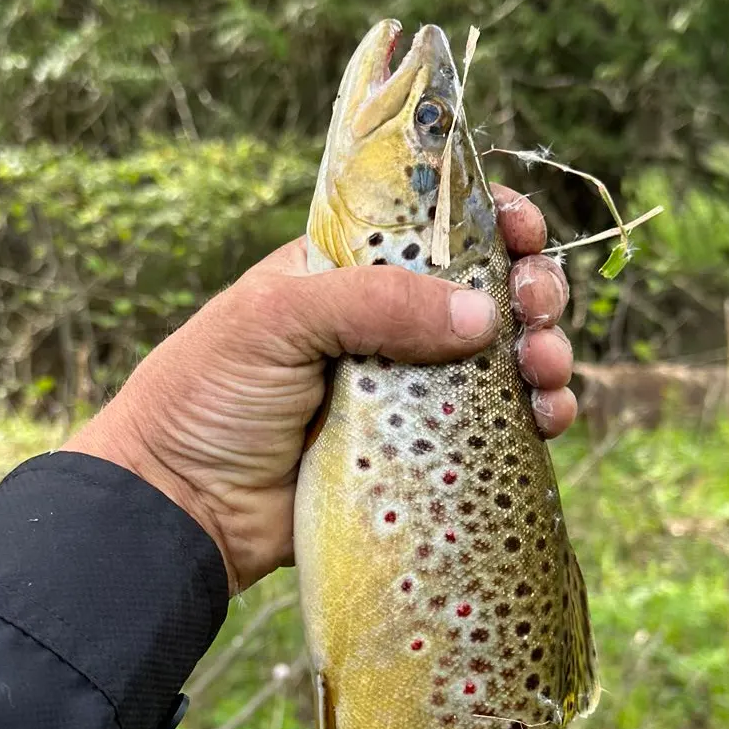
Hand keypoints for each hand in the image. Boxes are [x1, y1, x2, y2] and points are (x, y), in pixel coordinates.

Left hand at [65, 185, 575, 594]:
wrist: (179, 508)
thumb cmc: (208, 394)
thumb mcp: (277, 318)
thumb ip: (374, 301)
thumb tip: (482, 311)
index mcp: (348, 271)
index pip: (433, 227)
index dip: (489, 220)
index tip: (523, 232)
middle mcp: (385, 324)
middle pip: (485, 289)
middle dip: (531, 288)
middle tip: (538, 309)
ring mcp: (408, 390)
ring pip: (502, 358)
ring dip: (544, 352)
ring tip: (548, 370)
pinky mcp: (421, 453)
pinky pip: (495, 427)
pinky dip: (535, 417)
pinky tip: (550, 418)